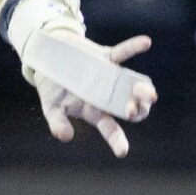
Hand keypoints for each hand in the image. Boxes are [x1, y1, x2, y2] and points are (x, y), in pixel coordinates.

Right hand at [32, 33, 157, 157]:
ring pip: (131, 83)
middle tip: (131, 109)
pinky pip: (122, 52)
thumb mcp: (51, 108)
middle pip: (130, 106)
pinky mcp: (106, 57)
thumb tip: (65, 137)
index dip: (117, 140)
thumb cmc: (52, 89)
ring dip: (142, 88)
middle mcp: (107, 95)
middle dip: (138, 109)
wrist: (49, 60)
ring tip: (147, 91)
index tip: (121, 152)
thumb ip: (58, 123)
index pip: (110, 128)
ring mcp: (109, 76)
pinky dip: (133, 47)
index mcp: (95, 111)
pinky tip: (146, 43)